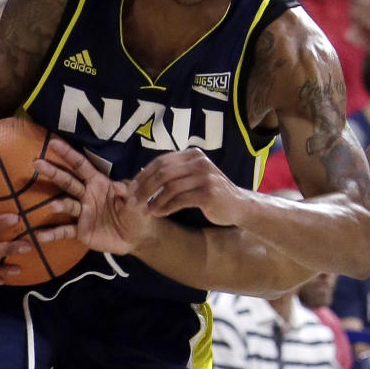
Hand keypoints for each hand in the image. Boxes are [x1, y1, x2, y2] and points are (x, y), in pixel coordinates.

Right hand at [32, 138, 144, 254]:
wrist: (137, 236)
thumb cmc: (136, 211)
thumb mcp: (136, 199)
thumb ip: (128, 191)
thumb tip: (120, 186)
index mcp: (98, 183)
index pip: (81, 165)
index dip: (68, 154)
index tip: (54, 142)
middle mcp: (87, 195)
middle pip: (68, 181)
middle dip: (54, 172)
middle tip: (37, 163)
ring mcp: (82, 213)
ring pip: (67, 205)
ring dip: (58, 205)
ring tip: (53, 206)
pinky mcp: (81, 230)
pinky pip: (65, 231)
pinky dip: (53, 234)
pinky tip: (40, 235)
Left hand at [137, 148, 252, 225]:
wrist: (238, 205)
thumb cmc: (210, 192)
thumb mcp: (193, 177)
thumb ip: (173, 174)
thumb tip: (141, 177)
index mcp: (193, 154)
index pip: (161, 161)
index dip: (143, 175)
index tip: (131, 189)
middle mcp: (199, 161)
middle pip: (163, 172)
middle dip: (144, 188)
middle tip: (133, 201)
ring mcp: (205, 176)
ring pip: (169, 187)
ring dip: (153, 200)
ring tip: (145, 210)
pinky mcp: (208, 193)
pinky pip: (180, 200)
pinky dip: (165, 207)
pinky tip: (159, 214)